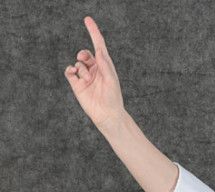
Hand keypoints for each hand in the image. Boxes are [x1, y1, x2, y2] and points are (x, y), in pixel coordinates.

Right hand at [64, 16, 125, 130]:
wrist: (107, 115)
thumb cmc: (113, 99)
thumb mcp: (112, 80)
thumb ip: (105, 65)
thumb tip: (99, 51)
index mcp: (105, 66)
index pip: (98, 46)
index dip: (93, 32)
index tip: (87, 19)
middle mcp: (95, 70)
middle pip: (86, 53)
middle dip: (84, 54)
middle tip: (83, 58)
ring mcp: (85, 77)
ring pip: (78, 63)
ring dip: (82, 69)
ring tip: (87, 79)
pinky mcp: (77, 84)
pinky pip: (69, 71)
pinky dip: (70, 70)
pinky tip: (74, 73)